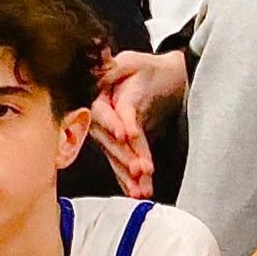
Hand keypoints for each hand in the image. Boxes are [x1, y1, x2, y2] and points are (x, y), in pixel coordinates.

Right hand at [89, 50, 187, 198]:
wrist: (159, 80)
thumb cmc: (144, 69)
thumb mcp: (130, 63)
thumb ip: (113, 68)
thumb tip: (98, 66)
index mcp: (97, 96)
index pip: (103, 112)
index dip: (113, 123)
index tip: (125, 133)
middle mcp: (99, 120)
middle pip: (110, 141)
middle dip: (125, 156)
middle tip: (140, 167)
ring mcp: (108, 137)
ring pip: (118, 157)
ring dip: (129, 175)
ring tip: (142, 188)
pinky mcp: (120, 149)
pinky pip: (123, 165)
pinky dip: (131, 180)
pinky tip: (138, 192)